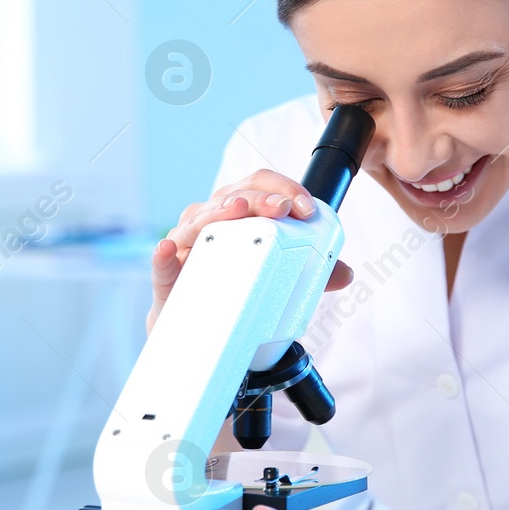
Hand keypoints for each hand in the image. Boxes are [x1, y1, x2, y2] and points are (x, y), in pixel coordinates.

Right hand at [148, 169, 354, 333]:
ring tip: (239, 210)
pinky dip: (164, 254)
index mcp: (237, 210)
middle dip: (261, 198)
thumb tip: (345, 273)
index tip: (306, 207)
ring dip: (218, 212)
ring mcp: (186, 243)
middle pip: (233, 195)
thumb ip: (312, 273)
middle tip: (283, 209)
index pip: (259, 183)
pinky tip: (169, 249)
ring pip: (199, 220)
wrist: (200, 325)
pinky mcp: (167, 274)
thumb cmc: (237, 283)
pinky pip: (162, 261)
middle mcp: (210, 218)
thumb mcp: (278, 274)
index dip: (283, 187)